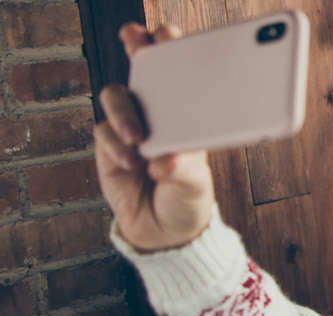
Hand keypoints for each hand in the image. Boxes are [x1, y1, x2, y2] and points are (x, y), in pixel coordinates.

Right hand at [97, 23, 213, 251]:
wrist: (165, 232)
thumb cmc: (187, 199)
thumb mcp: (196, 185)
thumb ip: (184, 172)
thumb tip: (165, 160)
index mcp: (185, 115)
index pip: (176, 74)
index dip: (168, 49)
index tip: (165, 33)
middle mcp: (156, 115)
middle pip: (141, 72)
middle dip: (137, 50)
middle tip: (136, 39)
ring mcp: (129, 128)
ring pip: (116, 98)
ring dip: (125, 113)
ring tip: (138, 139)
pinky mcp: (109, 147)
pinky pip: (104, 134)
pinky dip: (115, 145)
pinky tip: (131, 162)